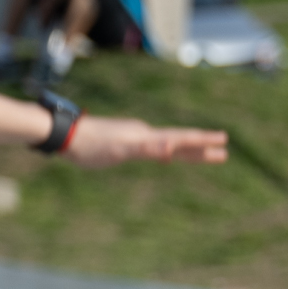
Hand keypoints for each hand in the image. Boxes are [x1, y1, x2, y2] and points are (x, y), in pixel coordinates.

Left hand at [62, 118, 229, 167]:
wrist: (63, 133)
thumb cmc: (90, 146)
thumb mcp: (119, 150)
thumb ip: (146, 149)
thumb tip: (170, 147)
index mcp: (146, 136)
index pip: (181, 139)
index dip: (202, 142)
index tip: (224, 143)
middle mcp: (144, 134)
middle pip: (178, 141)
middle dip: (201, 148)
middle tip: (223, 152)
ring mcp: (134, 136)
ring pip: (167, 143)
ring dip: (185, 150)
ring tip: (200, 154)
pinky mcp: (123, 141)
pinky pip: (153, 147)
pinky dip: (167, 151)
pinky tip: (164, 154)